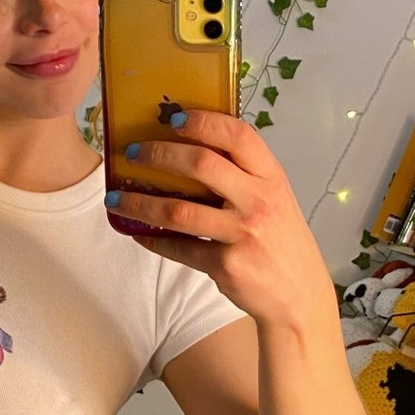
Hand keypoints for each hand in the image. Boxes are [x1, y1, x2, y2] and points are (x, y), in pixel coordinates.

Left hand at [108, 108, 336, 334]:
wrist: (300, 296)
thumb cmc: (281, 242)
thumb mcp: (275, 200)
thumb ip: (243, 177)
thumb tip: (189, 152)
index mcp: (272, 178)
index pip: (239, 136)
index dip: (203, 122)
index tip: (172, 118)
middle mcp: (259, 201)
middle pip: (202, 165)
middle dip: (159, 155)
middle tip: (133, 153)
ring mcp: (242, 234)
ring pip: (178, 211)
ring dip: (139, 204)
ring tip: (115, 199)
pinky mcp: (226, 266)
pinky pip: (180, 248)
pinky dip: (153, 240)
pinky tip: (138, 233)